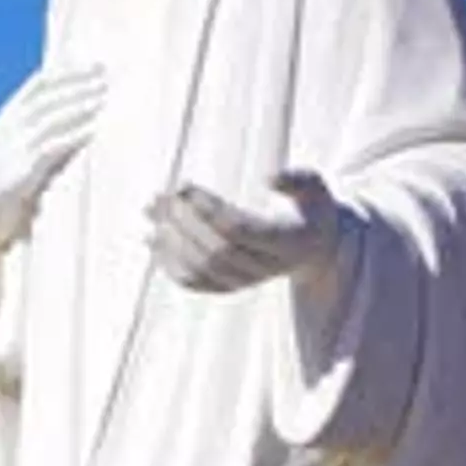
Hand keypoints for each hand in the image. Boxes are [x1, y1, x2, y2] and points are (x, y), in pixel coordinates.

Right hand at [0, 65, 106, 245]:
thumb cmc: (6, 172)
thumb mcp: (15, 142)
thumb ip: (40, 124)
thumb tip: (81, 105)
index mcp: (10, 117)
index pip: (39, 86)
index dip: (68, 72)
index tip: (96, 64)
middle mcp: (10, 128)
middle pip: (47, 100)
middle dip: (77, 86)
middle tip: (106, 79)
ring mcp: (14, 149)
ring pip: (49, 120)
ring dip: (78, 106)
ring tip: (103, 98)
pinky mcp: (22, 172)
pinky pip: (50, 149)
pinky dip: (73, 136)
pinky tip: (93, 130)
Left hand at [148, 171, 349, 293]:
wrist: (313, 248)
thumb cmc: (309, 208)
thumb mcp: (314, 188)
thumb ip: (297, 180)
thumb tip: (267, 177)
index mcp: (290, 242)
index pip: (239, 230)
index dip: (207, 209)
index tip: (182, 186)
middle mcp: (268, 267)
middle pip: (215, 250)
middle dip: (182, 222)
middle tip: (159, 196)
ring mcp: (247, 282)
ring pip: (201, 269)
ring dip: (170, 240)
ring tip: (150, 210)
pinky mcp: (229, 288)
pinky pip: (194, 282)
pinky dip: (169, 263)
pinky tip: (152, 240)